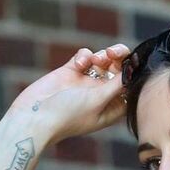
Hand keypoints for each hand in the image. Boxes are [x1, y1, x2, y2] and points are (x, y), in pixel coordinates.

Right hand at [10, 43, 131, 141]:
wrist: (35, 115)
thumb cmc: (68, 115)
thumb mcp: (98, 100)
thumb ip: (116, 85)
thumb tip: (133, 72)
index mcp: (111, 109)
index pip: (130, 89)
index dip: (133, 75)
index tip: (133, 64)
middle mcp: (100, 96)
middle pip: (118, 72)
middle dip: (119, 59)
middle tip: (114, 54)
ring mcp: (86, 83)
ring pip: (103, 61)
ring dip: (103, 55)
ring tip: (97, 59)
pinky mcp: (71, 72)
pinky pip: (85, 57)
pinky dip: (84, 56)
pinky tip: (78, 65)